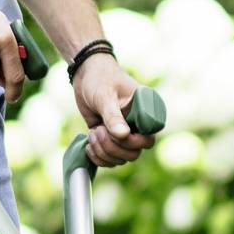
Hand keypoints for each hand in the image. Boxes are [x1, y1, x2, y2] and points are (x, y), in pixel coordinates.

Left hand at [72, 50, 155, 167]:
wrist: (86, 75)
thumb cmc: (100, 79)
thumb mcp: (105, 96)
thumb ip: (113, 116)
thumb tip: (123, 135)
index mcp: (144, 114)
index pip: (148, 139)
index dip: (132, 142)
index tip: (114, 132)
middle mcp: (137, 127)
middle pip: (133, 153)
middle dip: (113, 148)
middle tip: (97, 130)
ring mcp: (123, 135)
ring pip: (120, 159)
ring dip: (103, 152)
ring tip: (92, 133)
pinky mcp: (109, 140)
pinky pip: (109, 159)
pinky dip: (98, 158)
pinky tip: (88, 145)